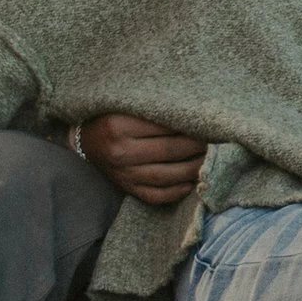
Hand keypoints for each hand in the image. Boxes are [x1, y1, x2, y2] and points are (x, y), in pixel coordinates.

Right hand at [79, 112, 206, 205]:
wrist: (85, 142)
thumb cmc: (111, 117)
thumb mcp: (126, 105)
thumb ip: (153, 106)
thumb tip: (192, 109)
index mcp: (119, 126)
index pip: (165, 126)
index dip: (190, 124)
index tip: (208, 121)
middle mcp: (121, 152)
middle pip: (171, 150)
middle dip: (198, 146)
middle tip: (216, 139)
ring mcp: (124, 175)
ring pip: (168, 176)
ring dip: (195, 169)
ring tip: (211, 159)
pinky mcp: (127, 189)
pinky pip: (157, 195)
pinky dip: (178, 191)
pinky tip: (192, 181)